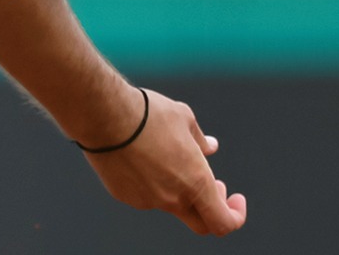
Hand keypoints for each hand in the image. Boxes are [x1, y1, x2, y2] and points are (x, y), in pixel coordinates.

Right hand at [82, 88, 247, 236]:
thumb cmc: (147, 114)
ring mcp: (147, 200)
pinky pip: (145, 194)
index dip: (235, 215)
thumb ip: (200, 140)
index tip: (233, 196)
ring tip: (163, 151)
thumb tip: (210, 147)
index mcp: (196, 182)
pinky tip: (139, 154)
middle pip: (201, 224)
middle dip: (211, 209)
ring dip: (177, 186)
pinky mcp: (124, 195)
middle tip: (212, 185)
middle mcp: (173, 198)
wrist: (103, 115)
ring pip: (170, 202)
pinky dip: (150, 182)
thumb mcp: (184, 118)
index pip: (224, 222)